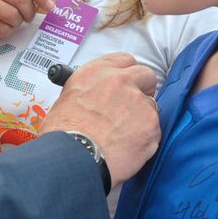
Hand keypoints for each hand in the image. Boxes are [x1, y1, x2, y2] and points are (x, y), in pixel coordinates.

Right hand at [40, 53, 159, 185]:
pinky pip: (154, 130)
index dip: (126, 73)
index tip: (126, 83)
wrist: (73, 158)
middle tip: (133, 106)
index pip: (124, 60)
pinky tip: (128, 149)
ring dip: (142, 117)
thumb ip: (89, 92)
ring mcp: (139, 102)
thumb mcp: (67, 99)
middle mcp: (120, 81)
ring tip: (124, 136)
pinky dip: (145, 139)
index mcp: (96, 73)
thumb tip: (95, 99)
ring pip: (151, 105)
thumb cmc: (63, 135)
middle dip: (143, 88)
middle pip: (145, 75)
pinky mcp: (151, 125)